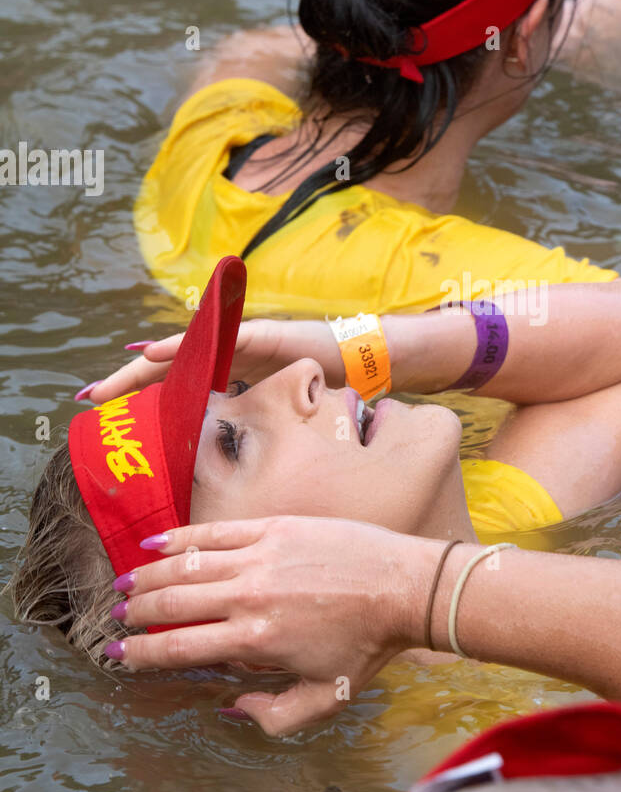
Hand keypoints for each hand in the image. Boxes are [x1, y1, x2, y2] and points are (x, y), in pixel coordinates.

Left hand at [83, 319, 343, 404]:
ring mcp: (240, 343)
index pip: (175, 388)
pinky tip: (155, 354)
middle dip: (127, 383)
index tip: (104, 414)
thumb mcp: (270, 413)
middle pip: (169, 369)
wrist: (359, 361)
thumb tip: (211, 456)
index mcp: (225, 377)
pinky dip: (185, 346)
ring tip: (113, 378)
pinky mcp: (261, 335)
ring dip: (144, 366)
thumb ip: (241, 424)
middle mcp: (226, 357)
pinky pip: (217, 341)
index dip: (140, 399)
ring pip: (185, 352)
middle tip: (89, 398)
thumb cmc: (317, 389)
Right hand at [108, 517, 439, 734]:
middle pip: (171, 603)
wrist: (406, 588)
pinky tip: (154, 547)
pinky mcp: (275, 528)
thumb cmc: (368, 646)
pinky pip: (215, 532)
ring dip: (147, 577)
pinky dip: (179, 539)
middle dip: (135, 614)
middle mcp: (250, 596)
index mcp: (256, 640)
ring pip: (185, 565)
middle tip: (117, 620)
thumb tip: (230, 706)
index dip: (141, 654)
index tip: (119, 656)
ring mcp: (260, 556)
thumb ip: (273, 716)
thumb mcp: (325, 700)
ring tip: (124, 587)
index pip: (179, 647)